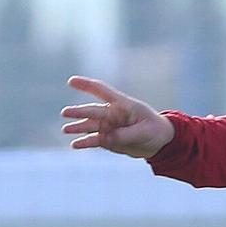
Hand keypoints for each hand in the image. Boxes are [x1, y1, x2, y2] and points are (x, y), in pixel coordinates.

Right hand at [60, 76, 174, 158]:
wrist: (160, 142)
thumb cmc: (154, 129)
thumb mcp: (144, 132)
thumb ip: (124, 135)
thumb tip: (105, 138)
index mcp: (122, 105)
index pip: (101, 91)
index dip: (86, 85)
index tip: (71, 81)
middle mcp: (112, 114)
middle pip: (93, 111)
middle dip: (79, 112)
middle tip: (65, 113)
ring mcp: (109, 126)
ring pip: (90, 126)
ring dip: (78, 127)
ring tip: (66, 130)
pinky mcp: (108, 139)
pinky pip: (94, 140)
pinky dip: (85, 142)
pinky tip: (75, 145)